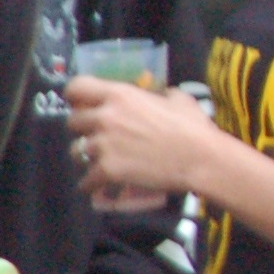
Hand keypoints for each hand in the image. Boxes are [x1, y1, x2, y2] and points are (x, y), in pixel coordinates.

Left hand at [66, 77, 222, 205]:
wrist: (201, 159)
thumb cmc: (194, 128)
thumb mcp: (179, 100)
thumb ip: (160, 95)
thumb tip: (161, 95)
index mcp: (120, 95)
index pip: (76, 88)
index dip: (76, 98)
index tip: (83, 106)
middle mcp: (105, 117)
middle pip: (72, 122)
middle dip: (84, 130)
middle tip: (100, 137)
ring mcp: (103, 145)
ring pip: (76, 151)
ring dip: (87, 157)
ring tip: (102, 163)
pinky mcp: (106, 171)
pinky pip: (85, 180)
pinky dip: (92, 184)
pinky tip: (101, 185)